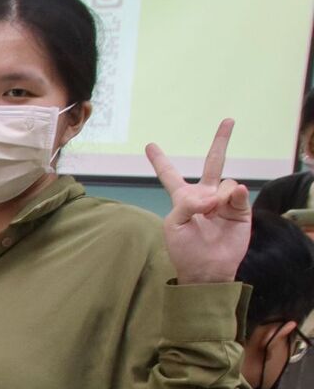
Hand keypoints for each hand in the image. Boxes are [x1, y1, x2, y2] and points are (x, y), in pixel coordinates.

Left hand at [147, 119, 249, 284]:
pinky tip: (226, 203)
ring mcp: (224, 200)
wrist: (207, 268)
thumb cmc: (185, 249)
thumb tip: (214, 195)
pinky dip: (232, 195)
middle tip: (228, 120)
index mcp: (182, 198)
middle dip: (221, 141)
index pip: (170, 175)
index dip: (160, 160)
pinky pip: (238, 191)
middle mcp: (204, 195)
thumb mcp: (174, 225)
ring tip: (212, 213)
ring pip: (224, 181)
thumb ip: (187, 204)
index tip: (149, 145)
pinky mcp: (240, 208)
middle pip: (213, 162)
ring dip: (217, 195)